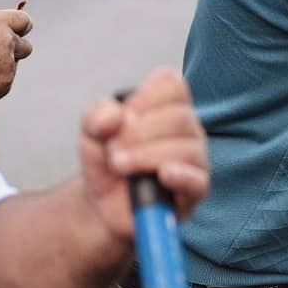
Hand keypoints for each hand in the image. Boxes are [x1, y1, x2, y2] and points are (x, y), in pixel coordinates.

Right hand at [0, 7, 33, 106]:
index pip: (23, 21)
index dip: (21, 28)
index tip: (17, 32)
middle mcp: (8, 40)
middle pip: (26, 46)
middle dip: (16, 51)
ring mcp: (10, 63)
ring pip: (12, 66)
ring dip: (0, 68)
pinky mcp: (7, 83)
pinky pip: (4, 83)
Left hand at [77, 68, 209, 247]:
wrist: (102, 203)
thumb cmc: (105, 160)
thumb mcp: (90, 133)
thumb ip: (97, 116)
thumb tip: (116, 117)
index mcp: (167, 106)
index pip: (173, 84)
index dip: (147, 96)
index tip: (126, 115)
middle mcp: (188, 129)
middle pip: (179, 117)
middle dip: (140, 133)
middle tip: (114, 151)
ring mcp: (196, 159)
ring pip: (186, 148)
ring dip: (147, 157)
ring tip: (121, 167)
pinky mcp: (195, 190)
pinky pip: (197, 180)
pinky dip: (180, 175)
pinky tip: (162, 176)